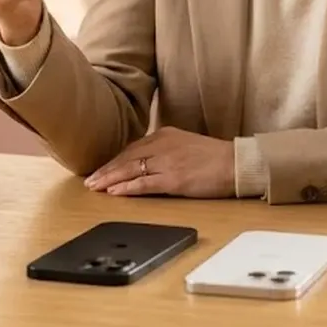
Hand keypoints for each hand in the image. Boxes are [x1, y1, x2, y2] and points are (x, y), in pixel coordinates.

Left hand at [84, 128, 235, 198]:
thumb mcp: (186, 145)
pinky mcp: (173, 179)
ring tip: (95, 186)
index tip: (102, 169)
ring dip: (110, 179)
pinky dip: (126, 188)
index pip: (132, 148)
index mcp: (165, 135)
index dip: (114, 160)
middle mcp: (163, 145)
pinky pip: (144, 184)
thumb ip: (166, 150)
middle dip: (106, 170)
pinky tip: (114, 192)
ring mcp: (167, 162)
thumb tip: (148, 162)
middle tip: (89, 180)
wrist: (236, 163)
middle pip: (126, 158)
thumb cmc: (215, 157)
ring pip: (130, 170)